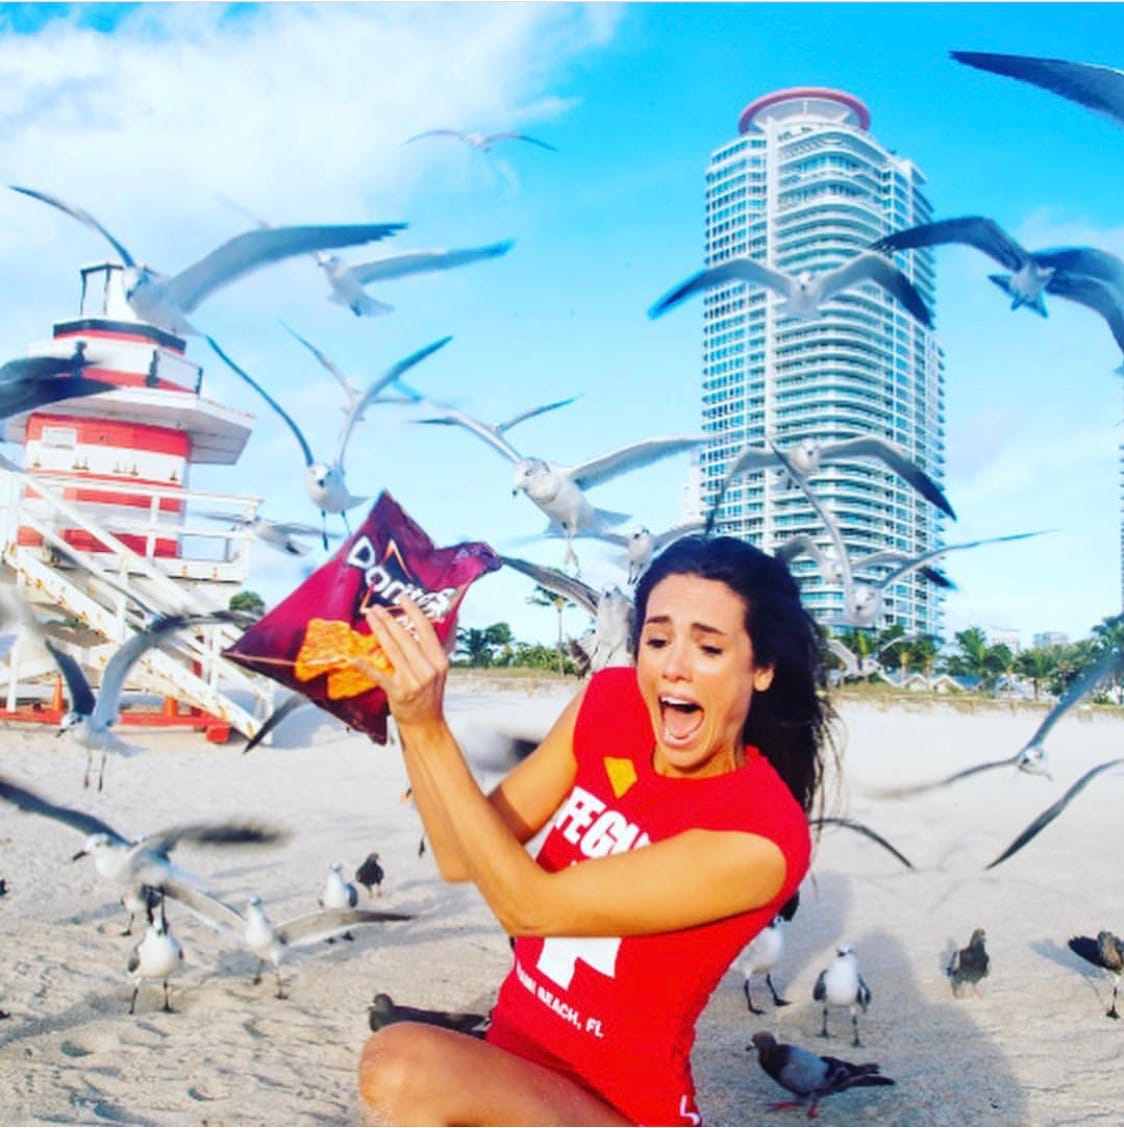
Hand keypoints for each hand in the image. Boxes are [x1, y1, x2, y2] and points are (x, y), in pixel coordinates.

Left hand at [361, 595, 448, 729]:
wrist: (426, 724)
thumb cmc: (429, 696)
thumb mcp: (437, 671)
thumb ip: (429, 650)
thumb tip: (417, 625)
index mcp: (439, 660)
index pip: (426, 629)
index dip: (413, 611)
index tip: (402, 597)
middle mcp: (428, 668)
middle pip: (405, 637)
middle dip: (389, 619)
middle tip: (376, 607)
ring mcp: (413, 680)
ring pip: (392, 650)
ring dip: (379, 631)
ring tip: (370, 618)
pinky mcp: (399, 692)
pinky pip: (380, 675)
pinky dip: (366, 666)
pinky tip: (355, 657)